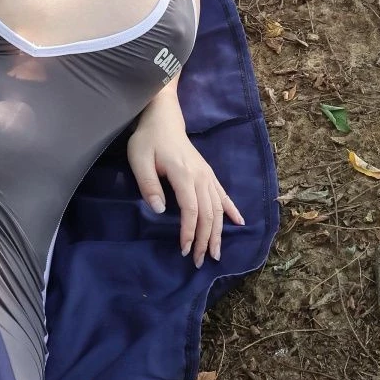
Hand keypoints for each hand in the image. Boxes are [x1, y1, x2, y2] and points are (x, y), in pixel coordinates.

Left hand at [126, 97, 243, 267]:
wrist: (164, 119)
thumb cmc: (148, 140)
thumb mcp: (139, 160)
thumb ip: (149, 185)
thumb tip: (160, 210)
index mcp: (184, 174)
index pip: (191, 210)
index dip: (189, 232)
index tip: (184, 250)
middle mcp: (201, 177)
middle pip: (208, 214)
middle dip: (204, 239)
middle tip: (198, 261)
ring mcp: (207, 176)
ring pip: (218, 208)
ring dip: (218, 232)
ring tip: (215, 253)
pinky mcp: (209, 174)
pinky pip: (224, 195)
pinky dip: (232, 210)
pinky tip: (239, 223)